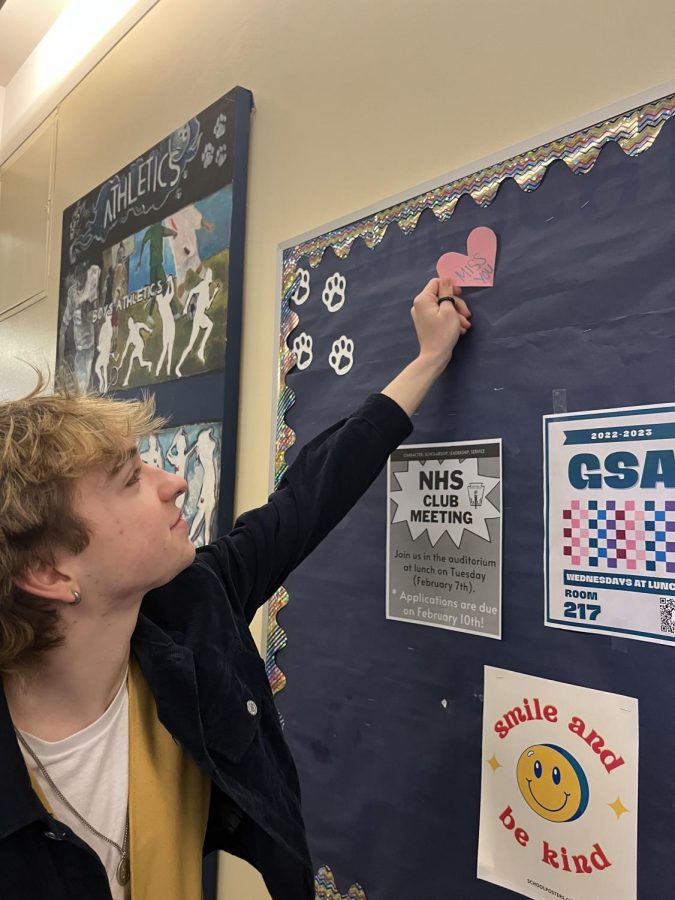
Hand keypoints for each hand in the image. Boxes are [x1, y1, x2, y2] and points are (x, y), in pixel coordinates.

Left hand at [380, 277, 471, 416]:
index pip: (436, 283)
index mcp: (423, 299)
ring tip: (464, 326)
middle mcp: (420, 305)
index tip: (461, 294)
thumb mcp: (449, 310)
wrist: (435, 356)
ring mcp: (423, 315)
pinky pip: (440, 315)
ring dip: (456, 314)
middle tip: (467, 315)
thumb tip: (446, 279)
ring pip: (443, 306)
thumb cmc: (443, 333)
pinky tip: (459, 329)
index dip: (450, 286)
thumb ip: (447, 292)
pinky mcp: (427, 323)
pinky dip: (451, 320)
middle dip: (456, 304)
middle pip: (441, 295)